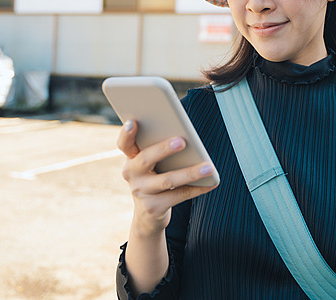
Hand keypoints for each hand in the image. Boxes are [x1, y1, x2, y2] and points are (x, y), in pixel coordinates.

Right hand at [117, 119, 218, 236]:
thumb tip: (185, 136)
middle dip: (164, 149)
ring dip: (190, 172)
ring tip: (208, 167)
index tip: (133, 121)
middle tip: (182, 141)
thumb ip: (158, 149)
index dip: (126, 133)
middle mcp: (131, 174)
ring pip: (167, 180)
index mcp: (131, 158)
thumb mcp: (151, 164)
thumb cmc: (154, 178)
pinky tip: (210, 183)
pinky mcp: (153, 207)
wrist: (147, 215)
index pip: (124, 144)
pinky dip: (197, 188)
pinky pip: (179, 195)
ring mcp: (141, 192)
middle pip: (146, 159)